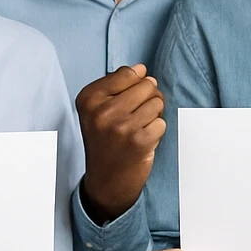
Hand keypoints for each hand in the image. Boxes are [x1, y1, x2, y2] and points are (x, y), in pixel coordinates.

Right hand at [77, 64, 165, 222]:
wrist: (106, 181)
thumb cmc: (106, 140)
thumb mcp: (98, 110)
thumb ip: (117, 84)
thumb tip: (141, 69)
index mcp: (89, 99)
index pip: (129, 73)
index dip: (136, 84)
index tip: (126, 101)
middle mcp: (102, 111)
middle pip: (147, 85)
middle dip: (149, 98)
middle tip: (136, 116)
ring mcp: (120, 126)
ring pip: (157, 103)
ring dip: (153, 116)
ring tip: (139, 128)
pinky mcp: (139, 141)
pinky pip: (162, 122)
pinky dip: (156, 132)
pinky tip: (143, 141)